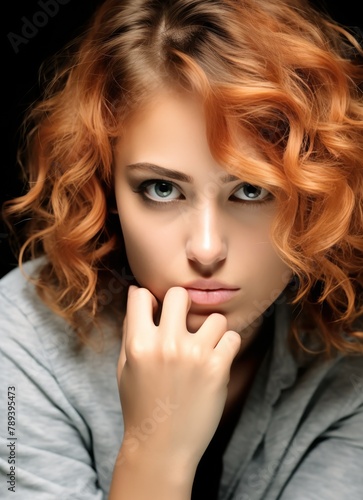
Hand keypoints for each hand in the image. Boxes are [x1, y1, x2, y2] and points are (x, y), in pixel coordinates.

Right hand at [116, 285, 240, 472]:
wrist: (161, 448)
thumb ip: (130, 329)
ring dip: (211, 330)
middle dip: (181, 304)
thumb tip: (138, 294)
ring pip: (214, 317)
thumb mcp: (125, 366)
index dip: (149, 298)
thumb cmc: (141, 405)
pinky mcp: (217, 368)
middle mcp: (165, 345)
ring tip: (204, 347)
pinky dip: (227, 347)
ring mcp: (193, 355)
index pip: (141, 295)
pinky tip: (217, 359)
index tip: (156, 309)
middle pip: (179, 294)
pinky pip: (232, 337)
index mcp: (138, 344)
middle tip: (184, 322)